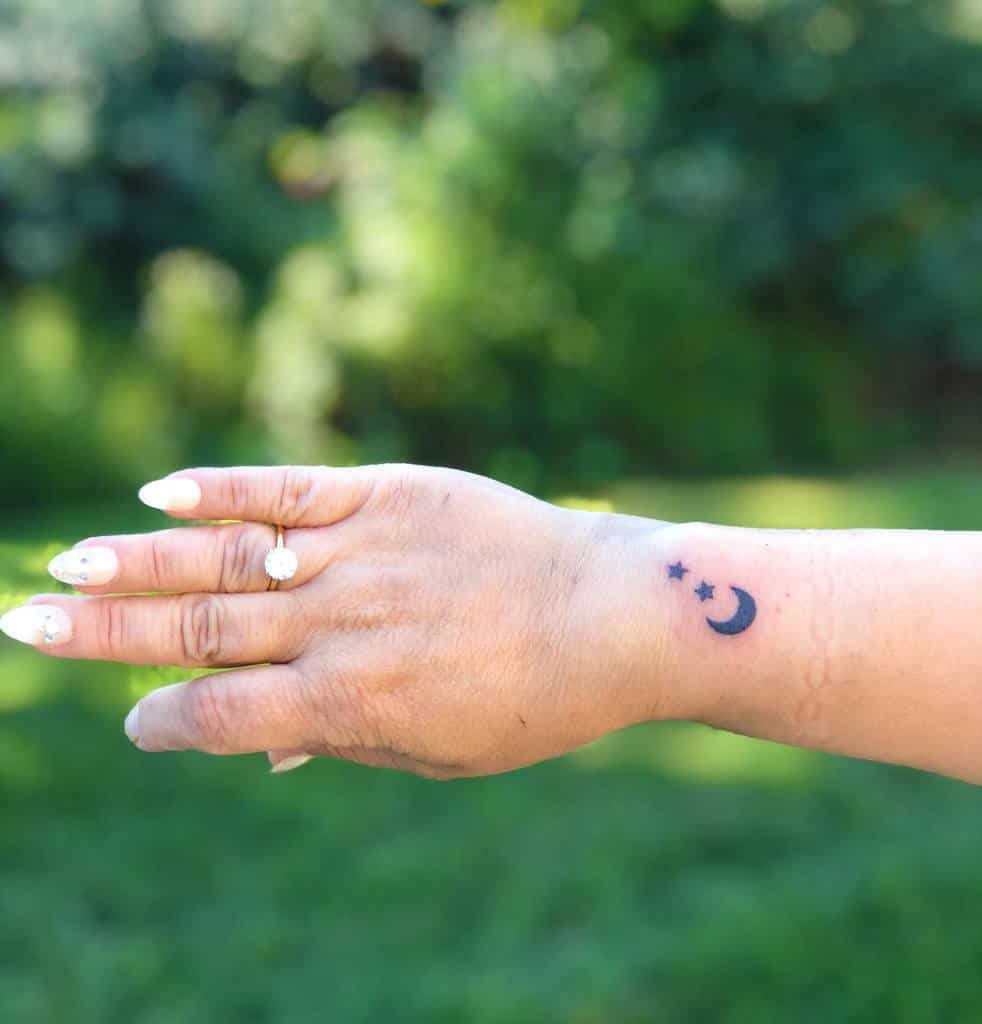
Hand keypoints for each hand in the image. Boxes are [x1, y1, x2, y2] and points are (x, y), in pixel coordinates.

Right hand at [3, 465, 668, 777]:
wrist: (611, 615)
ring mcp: (360, 555)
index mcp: (349, 704)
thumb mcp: (439, 749)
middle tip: (29, 626)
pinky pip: (292, 491)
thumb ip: (346, 738)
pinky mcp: (390, 496)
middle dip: (105, 634)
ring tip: (70, 567)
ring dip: (139, 562)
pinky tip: (163, 492)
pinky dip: (224, 490)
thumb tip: (265, 745)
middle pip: (198, 631)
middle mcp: (340, 628)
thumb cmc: (530, 700)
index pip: (220, 715)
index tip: (131, 718)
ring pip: (228, 557)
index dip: (165, 721)